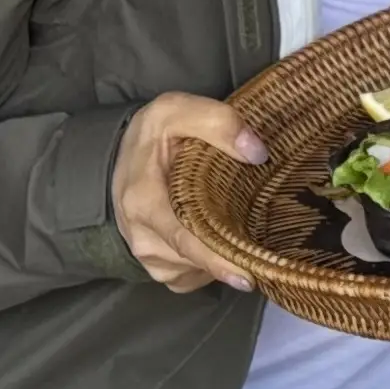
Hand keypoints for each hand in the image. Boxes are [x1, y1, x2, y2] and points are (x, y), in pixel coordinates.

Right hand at [112, 92, 264, 292]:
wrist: (123, 159)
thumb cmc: (151, 137)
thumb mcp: (175, 111)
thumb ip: (216, 122)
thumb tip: (257, 152)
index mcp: (143, 202)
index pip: (184, 240)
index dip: (217, 260)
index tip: (248, 274)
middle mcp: (143, 238)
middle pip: (198, 258)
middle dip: (233, 253)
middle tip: (266, 243)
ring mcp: (150, 258)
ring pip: (199, 269)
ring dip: (223, 254)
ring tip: (239, 225)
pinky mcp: (161, 268)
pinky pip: (195, 276)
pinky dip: (213, 264)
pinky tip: (219, 238)